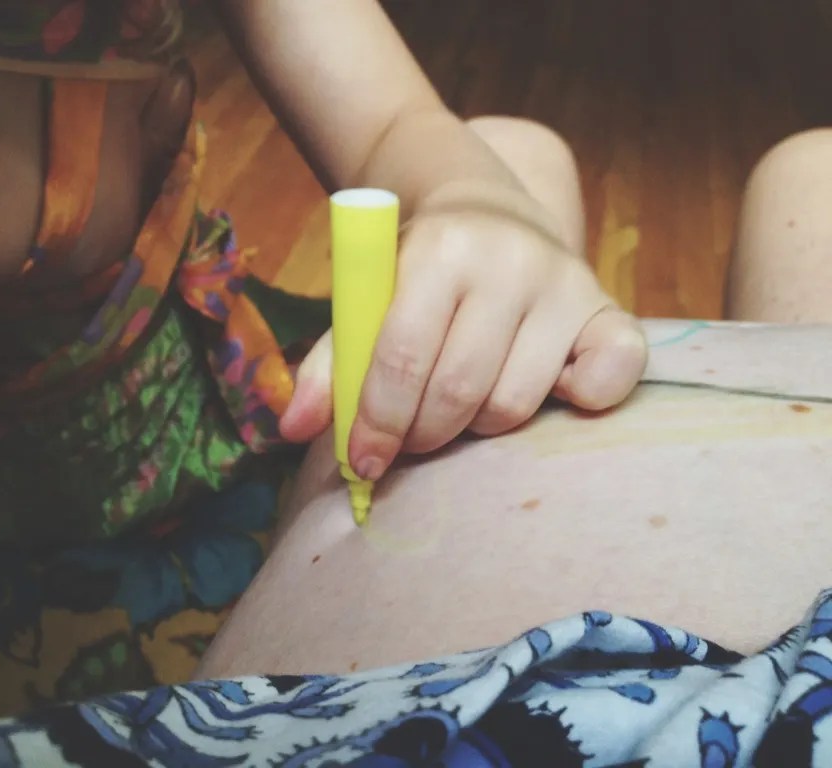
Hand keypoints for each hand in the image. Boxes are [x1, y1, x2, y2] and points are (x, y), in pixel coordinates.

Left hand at [280, 194, 646, 480]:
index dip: (376, 421)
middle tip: (406, 444)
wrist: (491, 216)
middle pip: (459, 390)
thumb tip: (294, 428)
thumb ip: (331, 361)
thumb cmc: (419, 273)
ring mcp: (566, 285)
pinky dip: (580, 401)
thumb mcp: (369, 298)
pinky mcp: (610, 310)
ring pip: (514, 403)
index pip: (402, 356)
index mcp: (440, 250)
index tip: (361, 463)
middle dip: (421, 434)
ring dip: (476, 427)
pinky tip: (550, 396)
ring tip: (458, 407)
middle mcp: (511, 261)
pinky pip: (612, 378)